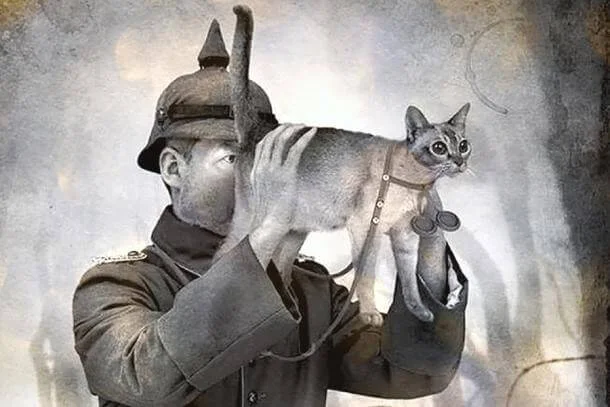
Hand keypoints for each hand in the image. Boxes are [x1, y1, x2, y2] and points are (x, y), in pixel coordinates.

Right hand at [248, 124, 316, 266]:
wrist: (269, 224)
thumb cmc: (269, 216)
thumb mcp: (264, 197)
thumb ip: (267, 185)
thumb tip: (276, 183)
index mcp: (256, 171)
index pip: (262, 145)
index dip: (274, 134)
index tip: (285, 131)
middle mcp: (262, 167)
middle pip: (271, 138)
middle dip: (285, 128)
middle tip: (297, 125)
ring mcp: (272, 170)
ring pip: (281, 140)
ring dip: (294, 130)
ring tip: (305, 126)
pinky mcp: (286, 174)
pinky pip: (295, 150)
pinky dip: (304, 138)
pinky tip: (312, 133)